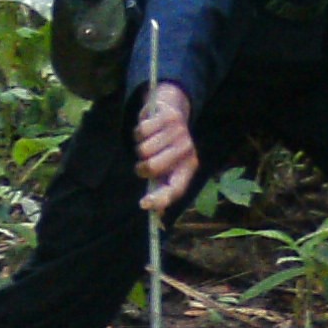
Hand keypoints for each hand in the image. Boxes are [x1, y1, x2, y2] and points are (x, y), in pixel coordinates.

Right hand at [134, 82, 197, 214]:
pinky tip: (149, 130)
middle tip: (143, 165)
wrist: (173, 110)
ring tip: (149, 143)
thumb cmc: (168, 148)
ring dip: (140, 148)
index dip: (160, 199)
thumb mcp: (170, 167)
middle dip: (141, 168)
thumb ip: (163, 190)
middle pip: (152, 167)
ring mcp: (178, 132)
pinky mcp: (167, 116)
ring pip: (143, 150)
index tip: (143, 204)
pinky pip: (140, 132)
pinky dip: (138, 133)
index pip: (176, 189)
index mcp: (189, 167)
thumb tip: (158, 216)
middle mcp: (187, 150)